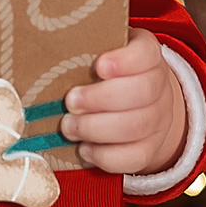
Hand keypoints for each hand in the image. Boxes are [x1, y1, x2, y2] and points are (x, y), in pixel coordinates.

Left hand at [63, 29, 188, 177]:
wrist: (140, 106)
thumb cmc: (109, 76)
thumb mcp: (101, 52)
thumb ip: (83, 50)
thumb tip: (46, 49)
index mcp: (147, 57)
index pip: (146, 53)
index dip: (125, 61)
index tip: (99, 66)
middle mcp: (159, 87)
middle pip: (142, 92)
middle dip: (101, 98)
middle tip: (70, 102)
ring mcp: (159, 120)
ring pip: (138, 126)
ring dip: (97, 128)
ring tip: (69, 126)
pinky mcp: (150, 149)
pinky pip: (135, 157)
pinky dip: (105, 155)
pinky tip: (84, 148)